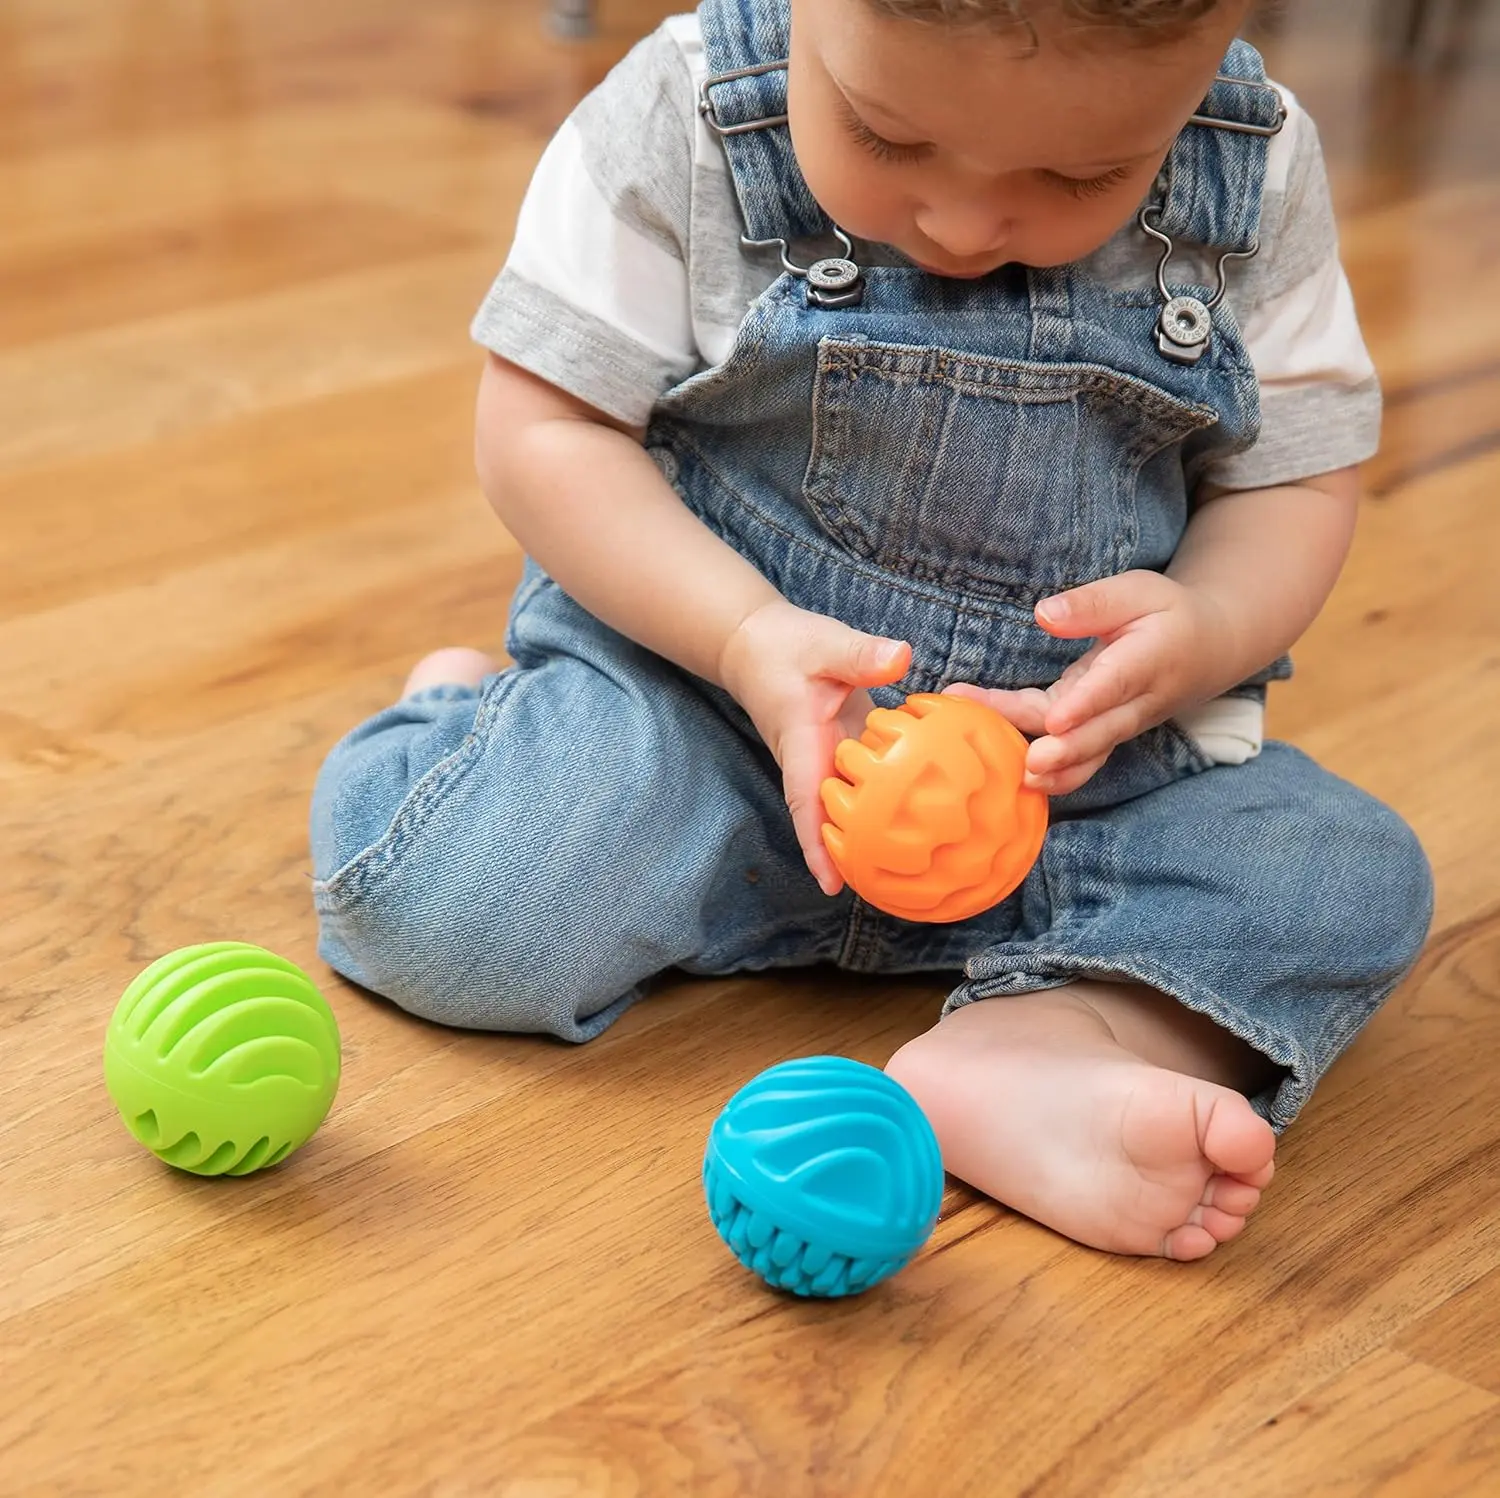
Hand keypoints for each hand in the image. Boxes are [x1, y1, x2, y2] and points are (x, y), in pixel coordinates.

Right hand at [719, 600, 911, 894]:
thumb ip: (860, 654)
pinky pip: (861, 784)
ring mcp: (824, 759)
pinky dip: (882, 802)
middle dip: (847, 858)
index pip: (806, 804)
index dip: (816, 847)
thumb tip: (899, 657)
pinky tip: (916, 816)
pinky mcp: (840, 749)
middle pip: (826, 821)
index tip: (831, 886)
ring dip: (866, 835)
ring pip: (844, 806)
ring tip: (904, 871)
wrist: (755, 643)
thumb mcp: (824, 643)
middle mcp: (811, 762)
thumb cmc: (785, 646)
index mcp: (802, 745)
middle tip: (885, 892)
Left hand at [946, 571, 1231, 795]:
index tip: (1056, 720)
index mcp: (1146, 659)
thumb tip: (1043, 614)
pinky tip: (1021, 780)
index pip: (1114, 685)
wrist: (1209, 650)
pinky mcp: (1103, 733)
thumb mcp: (1139, 591)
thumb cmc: (1168, 615)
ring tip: (1023, 779)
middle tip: (1031, 763)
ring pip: (1089, 752)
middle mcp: (1136, 702)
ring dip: (1058, 770)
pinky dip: (1055, 772)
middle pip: (1099, 731)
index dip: (1084, 705)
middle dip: (1065, 750)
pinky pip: (1081, 758)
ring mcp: (1121, 724)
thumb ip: (1092, 603)